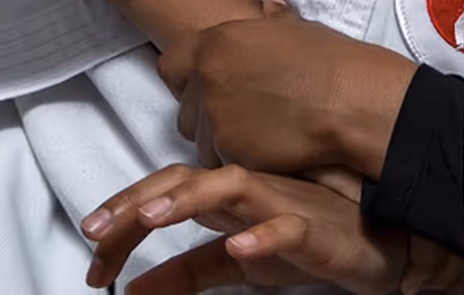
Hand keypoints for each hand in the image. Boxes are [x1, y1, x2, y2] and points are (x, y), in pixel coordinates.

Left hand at [81, 163, 408, 293]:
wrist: (372, 244)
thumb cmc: (299, 240)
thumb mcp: (231, 264)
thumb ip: (184, 273)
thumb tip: (132, 288)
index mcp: (219, 198)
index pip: (160, 196)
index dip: (121, 222)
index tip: (91, 260)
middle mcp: (242, 190)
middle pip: (181, 180)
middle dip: (136, 201)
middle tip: (95, 228)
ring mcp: (277, 203)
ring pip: (229, 186)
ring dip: (188, 199)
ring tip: (152, 218)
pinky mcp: (312, 227)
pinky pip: (286, 225)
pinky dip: (262, 233)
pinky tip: (239, 246)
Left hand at [158, 0, 416, 178]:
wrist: (349, 100)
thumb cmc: (330, 61)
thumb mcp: (295, 28)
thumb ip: (270, 21)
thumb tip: (270, 5)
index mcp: (215, 42)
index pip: (170, 63)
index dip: (185, 78)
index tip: (204, 88)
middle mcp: (206, 78)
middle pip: (185, 109)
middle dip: (205, 117)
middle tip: (238, 119)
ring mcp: (216, 117)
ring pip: (202, 141)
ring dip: (222, 143)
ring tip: (258, 138)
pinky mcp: (232, 151)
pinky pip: (223, 163)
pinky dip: (241, 162)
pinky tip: (267, 153)